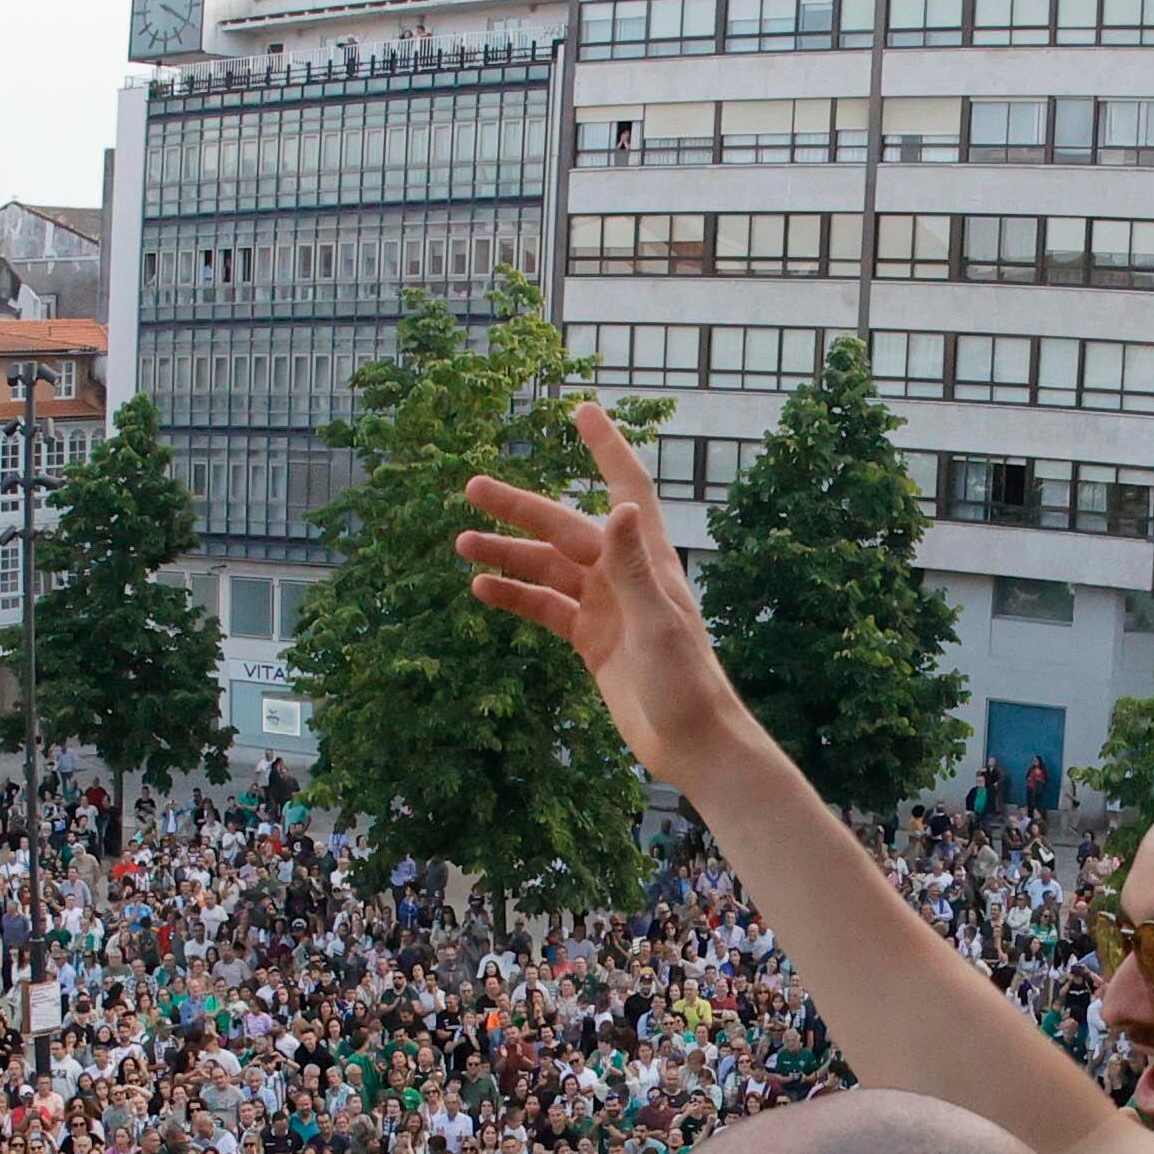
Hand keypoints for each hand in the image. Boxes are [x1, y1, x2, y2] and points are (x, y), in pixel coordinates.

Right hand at [458, 404, 754, 792]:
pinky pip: (546, 609)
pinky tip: (482, 588)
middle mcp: (624, 576)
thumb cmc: (687, 683)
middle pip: (564, 528)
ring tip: (462, 542)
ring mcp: (606, 608)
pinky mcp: (591, 641)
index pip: (627, 488)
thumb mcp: (658, 624)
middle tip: (472, 486)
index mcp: (649, 560)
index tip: (582, 410)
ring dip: (507, 555)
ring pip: (547, 569)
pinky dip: (515, 597)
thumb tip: (622, 507)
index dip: (606, 448)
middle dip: (519, 508)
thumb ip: (634, 568)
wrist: (692, 743)